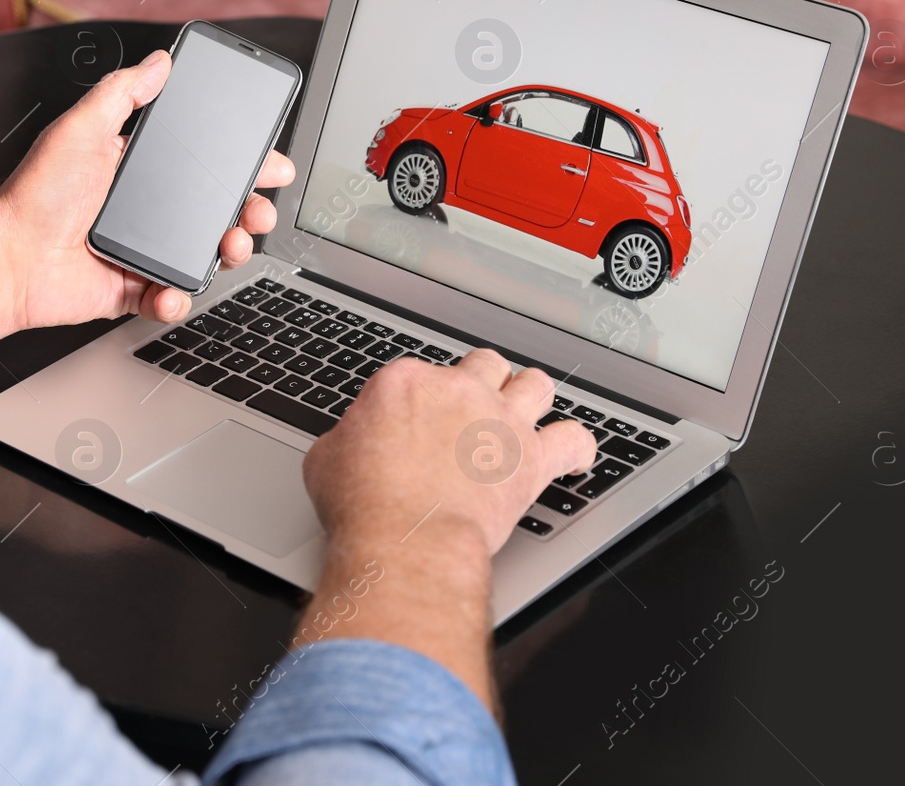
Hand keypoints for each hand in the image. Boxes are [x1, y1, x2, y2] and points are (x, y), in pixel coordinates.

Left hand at [0, 49, 293, 331]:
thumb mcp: (81, 128)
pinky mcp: (131, 289)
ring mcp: (141, 252)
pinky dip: (178, 298)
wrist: (8, 259)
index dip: (242, 166)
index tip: (271, 166)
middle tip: (259, 212)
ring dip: (229, 252)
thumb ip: (123, 92)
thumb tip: (160, 62)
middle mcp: (144, 212)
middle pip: (216, 211)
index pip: (203, 164)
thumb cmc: (34, 195)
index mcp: (138, 171)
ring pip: (204, 255)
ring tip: (231, 246)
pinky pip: (170, 297)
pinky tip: (171, 289)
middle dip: (250, 212)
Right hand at [304, 349, 595, 555]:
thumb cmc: (364, 505)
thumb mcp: (326, 460)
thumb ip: (347, 438)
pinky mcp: (531, 459)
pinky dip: (578, 448)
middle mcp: (458, 390)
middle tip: (475, 408)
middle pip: (484, 364)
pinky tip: (574, 458)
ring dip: (531, 398)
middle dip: (482, 383)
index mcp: (406, 382)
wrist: (405, 540)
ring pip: (534, 383)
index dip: (422, 400)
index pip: (422, 374)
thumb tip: (350, 443)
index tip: (418, 424)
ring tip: (527, 415)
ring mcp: (499, 421)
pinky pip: (574, 439)